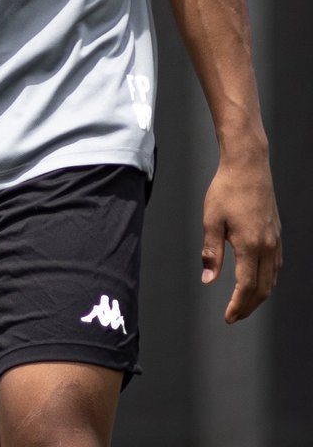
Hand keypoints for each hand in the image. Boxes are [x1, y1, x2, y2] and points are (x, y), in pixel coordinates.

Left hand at [201, 157, 281, 322]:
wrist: (248, 166)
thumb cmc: (226, 190)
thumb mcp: (211, 220)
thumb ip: (211, 252)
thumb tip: (208, 279)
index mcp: (250, 245)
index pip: (247, 286)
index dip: (237, 305)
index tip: (228, 317)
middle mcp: (267, 246)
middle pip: (263, 288)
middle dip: (248, 306)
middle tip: (234, 316)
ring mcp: (275, 240)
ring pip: (272, 279)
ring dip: (258, 295)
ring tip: (243, 303)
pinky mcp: (276, 233)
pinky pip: (275, 265)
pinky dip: (267, 280)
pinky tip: (256, 280)